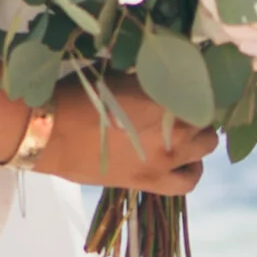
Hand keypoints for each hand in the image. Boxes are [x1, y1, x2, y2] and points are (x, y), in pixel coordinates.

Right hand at [36, 86, 217, 194]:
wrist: (50, 133)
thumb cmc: (79, 95)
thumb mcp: (121, 76)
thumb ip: (151, 79)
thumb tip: (168, 74)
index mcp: (167, 96)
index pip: (203, 87)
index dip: (199, 83)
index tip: (190, 79)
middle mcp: (175, 129)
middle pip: (207, 117)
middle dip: (198, 108)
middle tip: (181, 104)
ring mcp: (166, 159)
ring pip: (205, 147)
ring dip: (198, 136)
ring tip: (183, 131)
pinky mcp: (152, 182)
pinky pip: (188, 182)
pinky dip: (191, 170)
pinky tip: (184, 161)